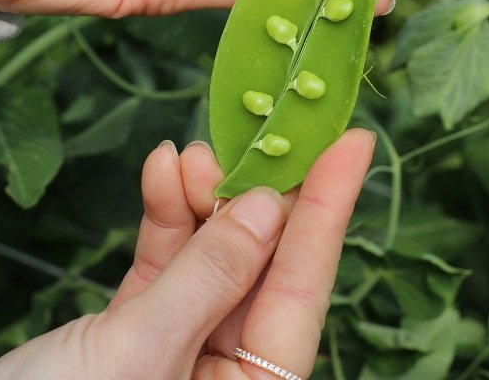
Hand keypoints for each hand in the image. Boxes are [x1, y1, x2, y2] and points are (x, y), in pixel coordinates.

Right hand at [0, 129, 375, 378]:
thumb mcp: (138, 352)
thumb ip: (207, 279)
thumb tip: (267, 207)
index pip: (302, 294)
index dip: (328, 214)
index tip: (350, 141)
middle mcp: (225, 377)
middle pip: (261, 270)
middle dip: (252, 197)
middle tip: (251, 133)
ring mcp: (183, 352)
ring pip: (212, 260)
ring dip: (201, 201)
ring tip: (189, 153)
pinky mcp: (138, 333)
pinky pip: (166, 266)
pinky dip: (163, 219)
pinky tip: (160, 172)